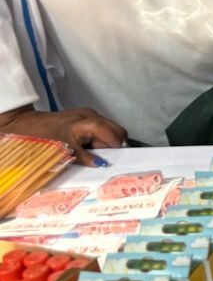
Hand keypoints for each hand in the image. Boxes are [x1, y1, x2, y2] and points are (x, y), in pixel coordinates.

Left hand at [0, 106, 125, 164]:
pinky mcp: (84, 118)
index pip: (115, 135)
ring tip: (91, 153)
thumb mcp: (66, 150)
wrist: (26, 125)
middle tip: (102, 158)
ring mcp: (88, 115)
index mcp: (89, 121)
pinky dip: (98, 140)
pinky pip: (100, 129)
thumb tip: (101, 164)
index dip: (117, 149)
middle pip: (117, 131)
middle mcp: (92, 116)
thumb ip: (85, 157)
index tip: (114, 161)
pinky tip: (87, 147)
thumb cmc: (44, 135)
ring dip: (105, 144)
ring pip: (109, 130)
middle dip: (114, 146)